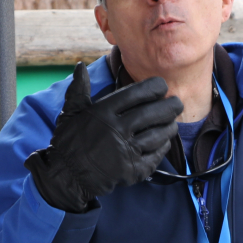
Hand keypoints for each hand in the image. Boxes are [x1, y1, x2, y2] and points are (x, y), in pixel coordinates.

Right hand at [25, 63, 182, 212]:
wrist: (66, 176)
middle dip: (170, 106)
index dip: (154, 87)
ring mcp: (125, 151)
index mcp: (103, 112)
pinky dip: (163, 147)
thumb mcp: (71, 112)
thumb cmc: (69, 142)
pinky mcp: (131, 170)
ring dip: (169, 127)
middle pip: (152, 113)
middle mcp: (116, 129)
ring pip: (158, 134)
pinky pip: (155, 155)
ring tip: (172, 122)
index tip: (162, 86)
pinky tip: (163, 142)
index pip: (136, 93)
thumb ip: (79, 88)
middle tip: (177, 103)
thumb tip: (80, 65)